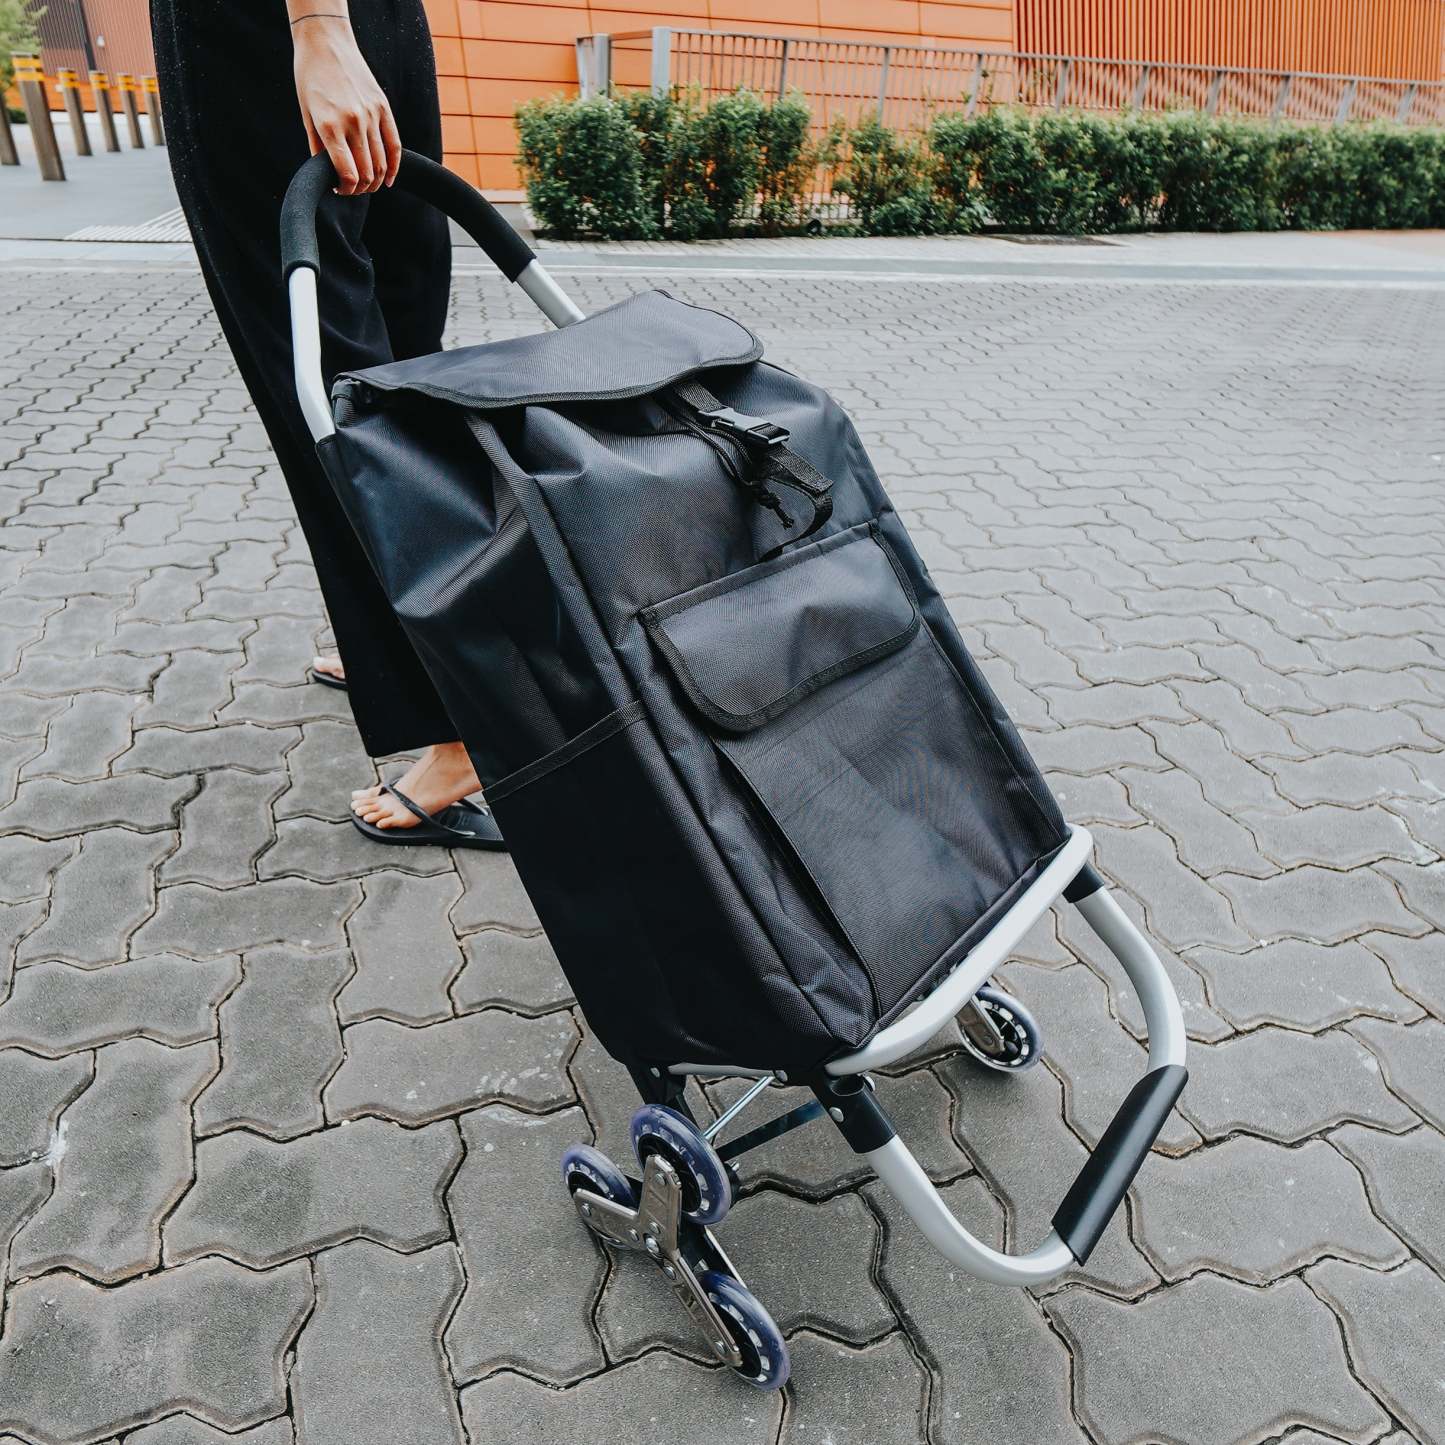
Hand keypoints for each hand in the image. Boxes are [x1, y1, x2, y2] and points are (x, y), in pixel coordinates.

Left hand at [290, 12, 400, 194]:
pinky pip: (395, 145)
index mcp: (330, 126)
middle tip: (353, 189)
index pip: (347, 174)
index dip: (346, 190)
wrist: (325, 42)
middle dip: (360, 188)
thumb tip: (329, 174)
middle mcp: (354, 122)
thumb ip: (318, 147)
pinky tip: (388, 179)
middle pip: (366, 173)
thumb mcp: (307, 114)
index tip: (340, 190)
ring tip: (367, 184)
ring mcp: (372, 115)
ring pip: (381, 163)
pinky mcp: (383, 108)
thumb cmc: (310, 77)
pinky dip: (394, 167)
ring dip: (375, 180)